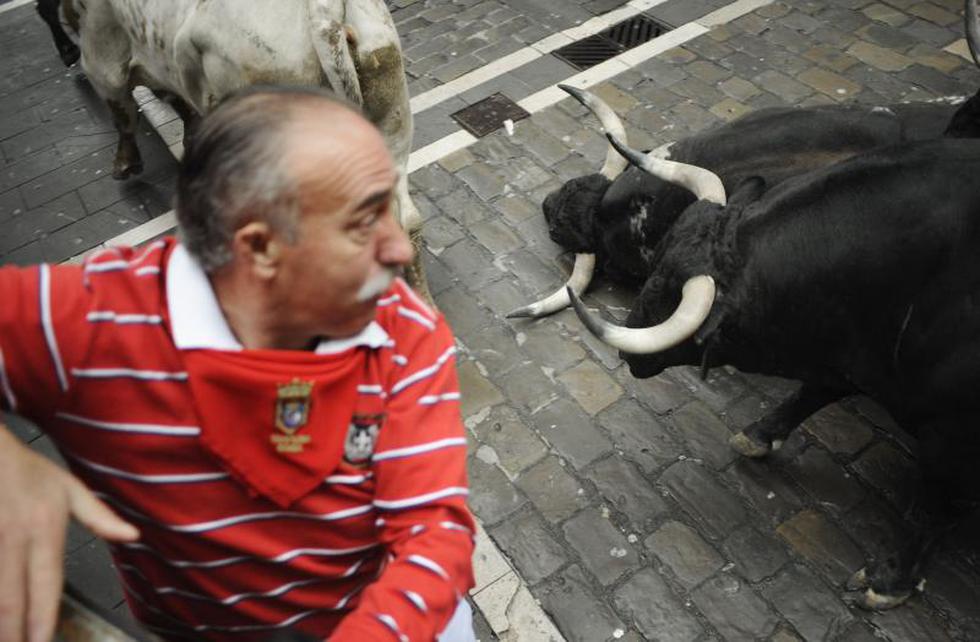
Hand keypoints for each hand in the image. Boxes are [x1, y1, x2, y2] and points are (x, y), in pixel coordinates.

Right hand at [0, 425, 138, 641]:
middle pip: (11, 597)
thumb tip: (133, 535)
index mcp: (44, 529)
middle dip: (14, 633)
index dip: (43, 617)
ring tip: (7, 639)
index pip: (46, 582)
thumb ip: (99, 517)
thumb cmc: (28, 471)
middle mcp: (13, 540)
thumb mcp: (69, 488)